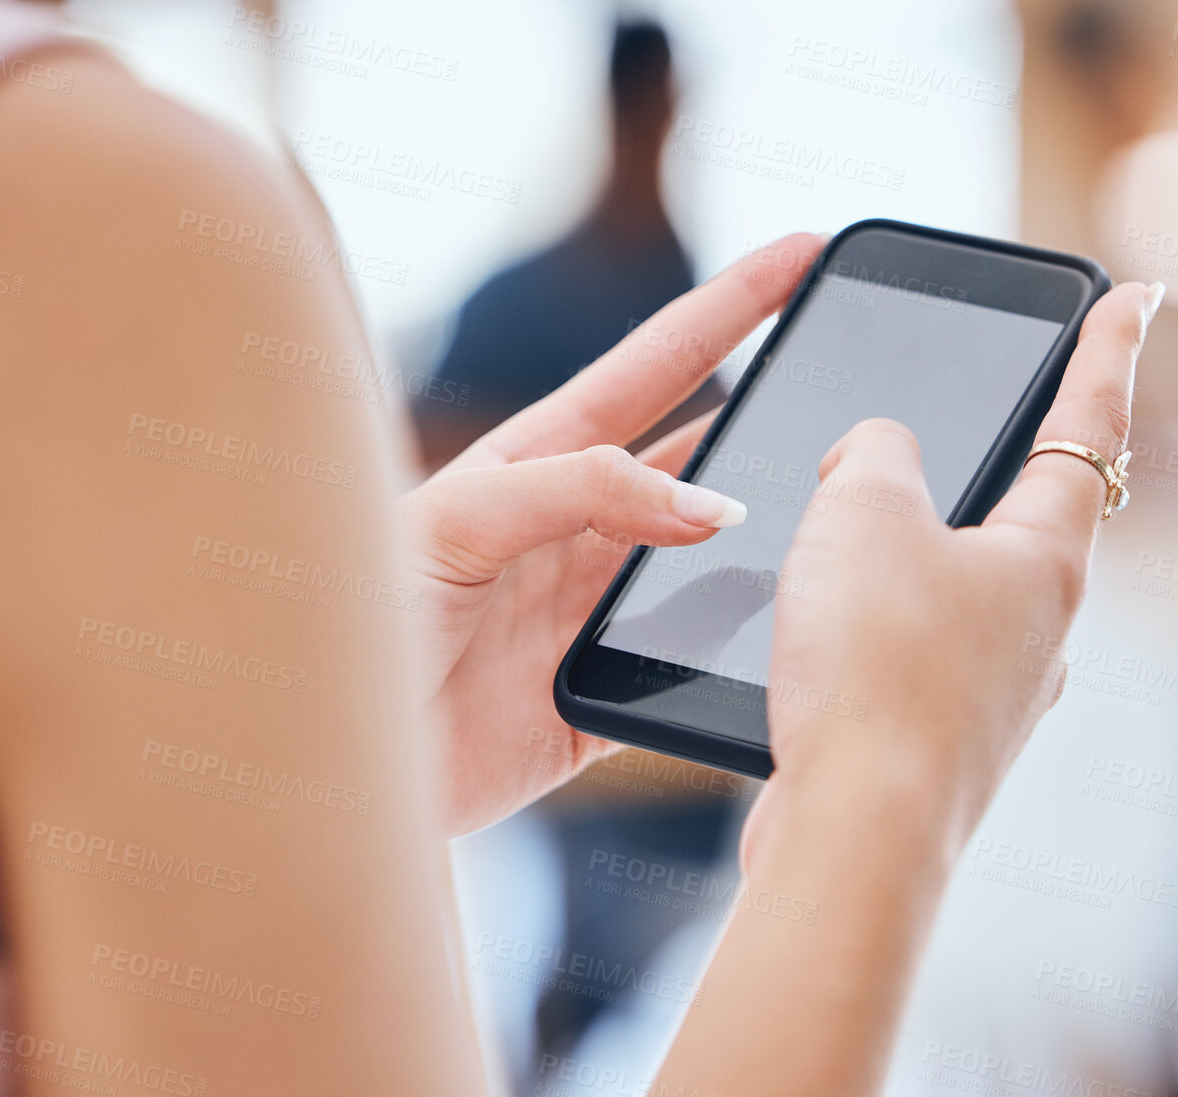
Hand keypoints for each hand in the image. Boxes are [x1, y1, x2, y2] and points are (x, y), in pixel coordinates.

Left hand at [400, 234, 826, 835]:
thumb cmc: (350, 620)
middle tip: (861, 386)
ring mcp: (594, 615)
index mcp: (537, 465)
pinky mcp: (605, 699)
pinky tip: (790, 643)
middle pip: (705, 460)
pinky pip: (691, 671)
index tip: (803, 253)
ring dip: (776, 545)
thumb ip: (580, 490)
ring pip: (715, 566)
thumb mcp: (453, 522)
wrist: (316, 762)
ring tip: (848, 517)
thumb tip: (713, 506)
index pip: (658, 365)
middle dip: (779, 418)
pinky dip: (742, 656)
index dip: (732, 306)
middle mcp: (577, 531)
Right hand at [745, 280, 1163, 866]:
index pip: (1091, 424)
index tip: (1137, 294)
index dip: (1107, 347)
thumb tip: (873, 458)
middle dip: (1003, 457)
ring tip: (850, 528)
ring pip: (967, 587)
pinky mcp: (941, 739)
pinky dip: (879, 618)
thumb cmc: (873, 672)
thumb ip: (873, 454)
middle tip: (980, 413)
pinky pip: (917, 649)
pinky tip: (825, 625)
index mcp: (1047, 558)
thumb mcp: (861, 513)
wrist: (854, 831)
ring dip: (920, 548)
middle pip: (1033, 512)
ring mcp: (997, 691)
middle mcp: (1041, 627)